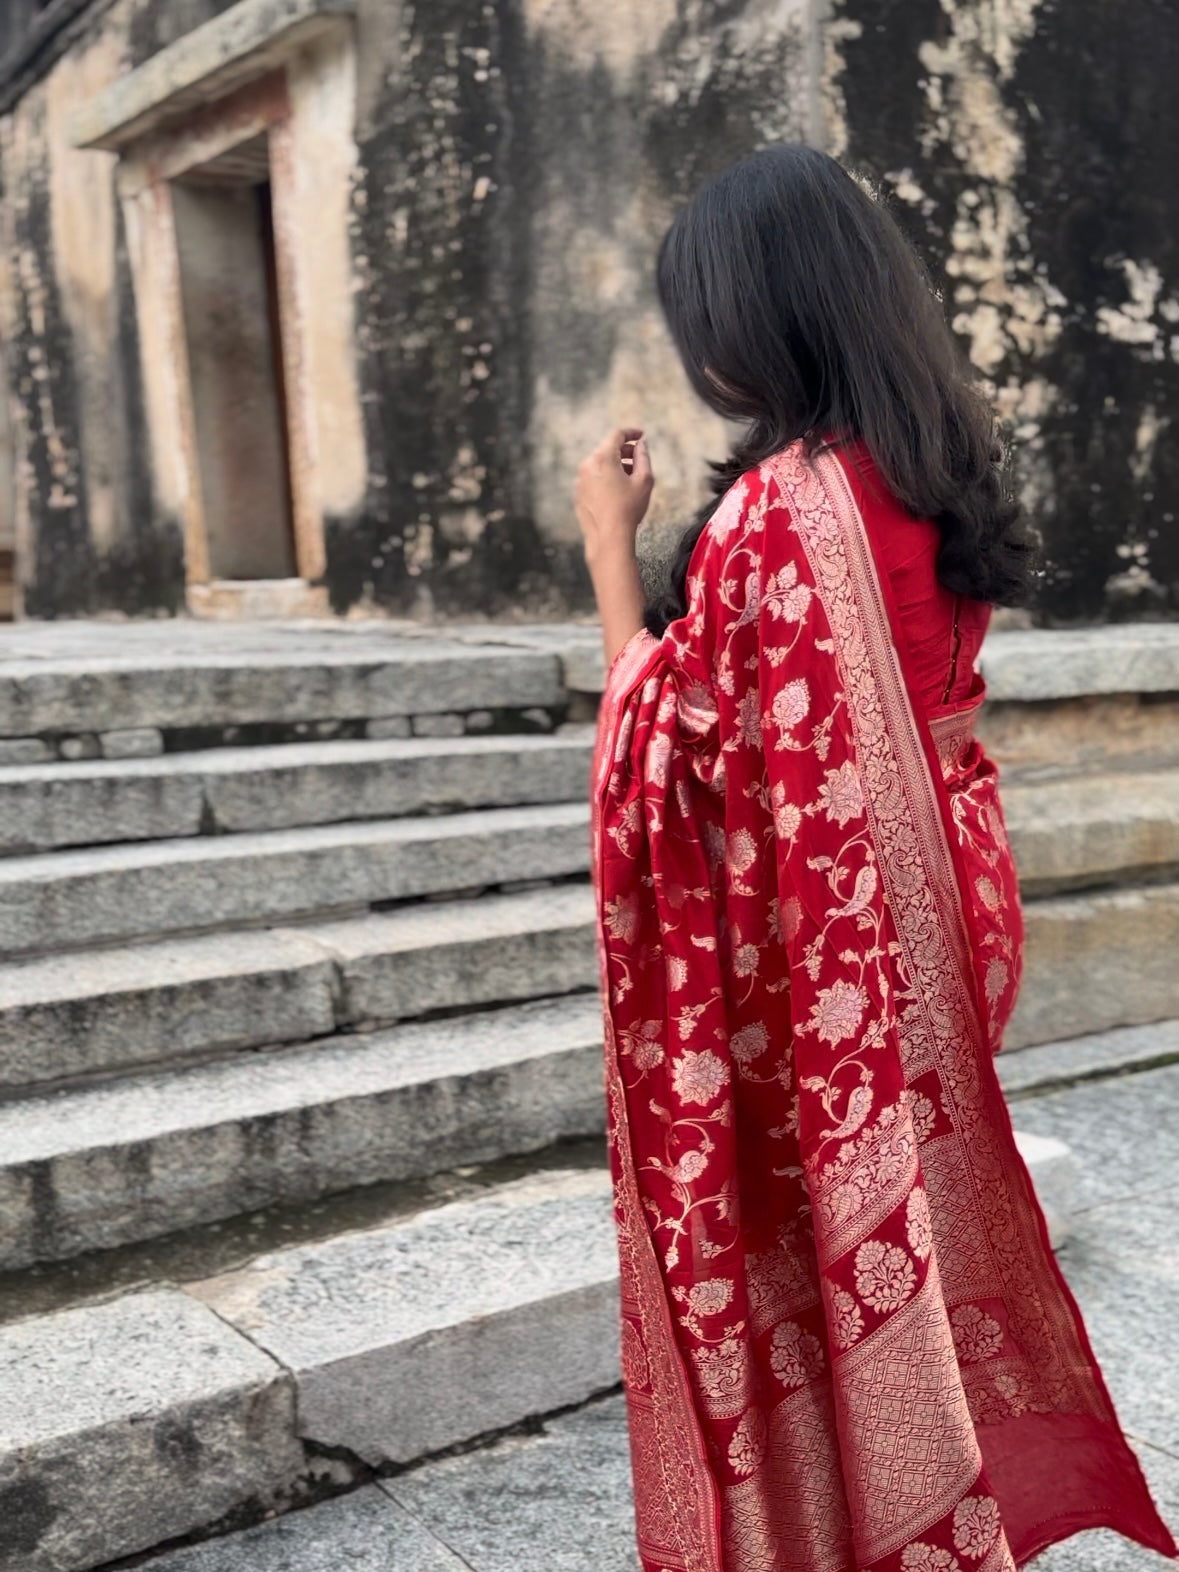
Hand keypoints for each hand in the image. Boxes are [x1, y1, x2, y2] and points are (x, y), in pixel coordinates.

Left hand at [575, 427, 653, 562]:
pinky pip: (593, 479)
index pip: (617, 435)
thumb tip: (641, 445)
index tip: (641, 436)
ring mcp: (580, 480)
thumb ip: (643, 457)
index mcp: (603, 458)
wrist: (608, 537)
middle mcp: (587, 465)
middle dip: (624, 451)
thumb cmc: (628, 508)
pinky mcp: (578, 494)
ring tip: (630, 478)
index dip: (631, 433)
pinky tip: (617, 491)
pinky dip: (605, 478)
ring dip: (615, 466)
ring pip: (599, 465)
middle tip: (639, 459)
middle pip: (607, 449)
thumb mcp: (645, 480)